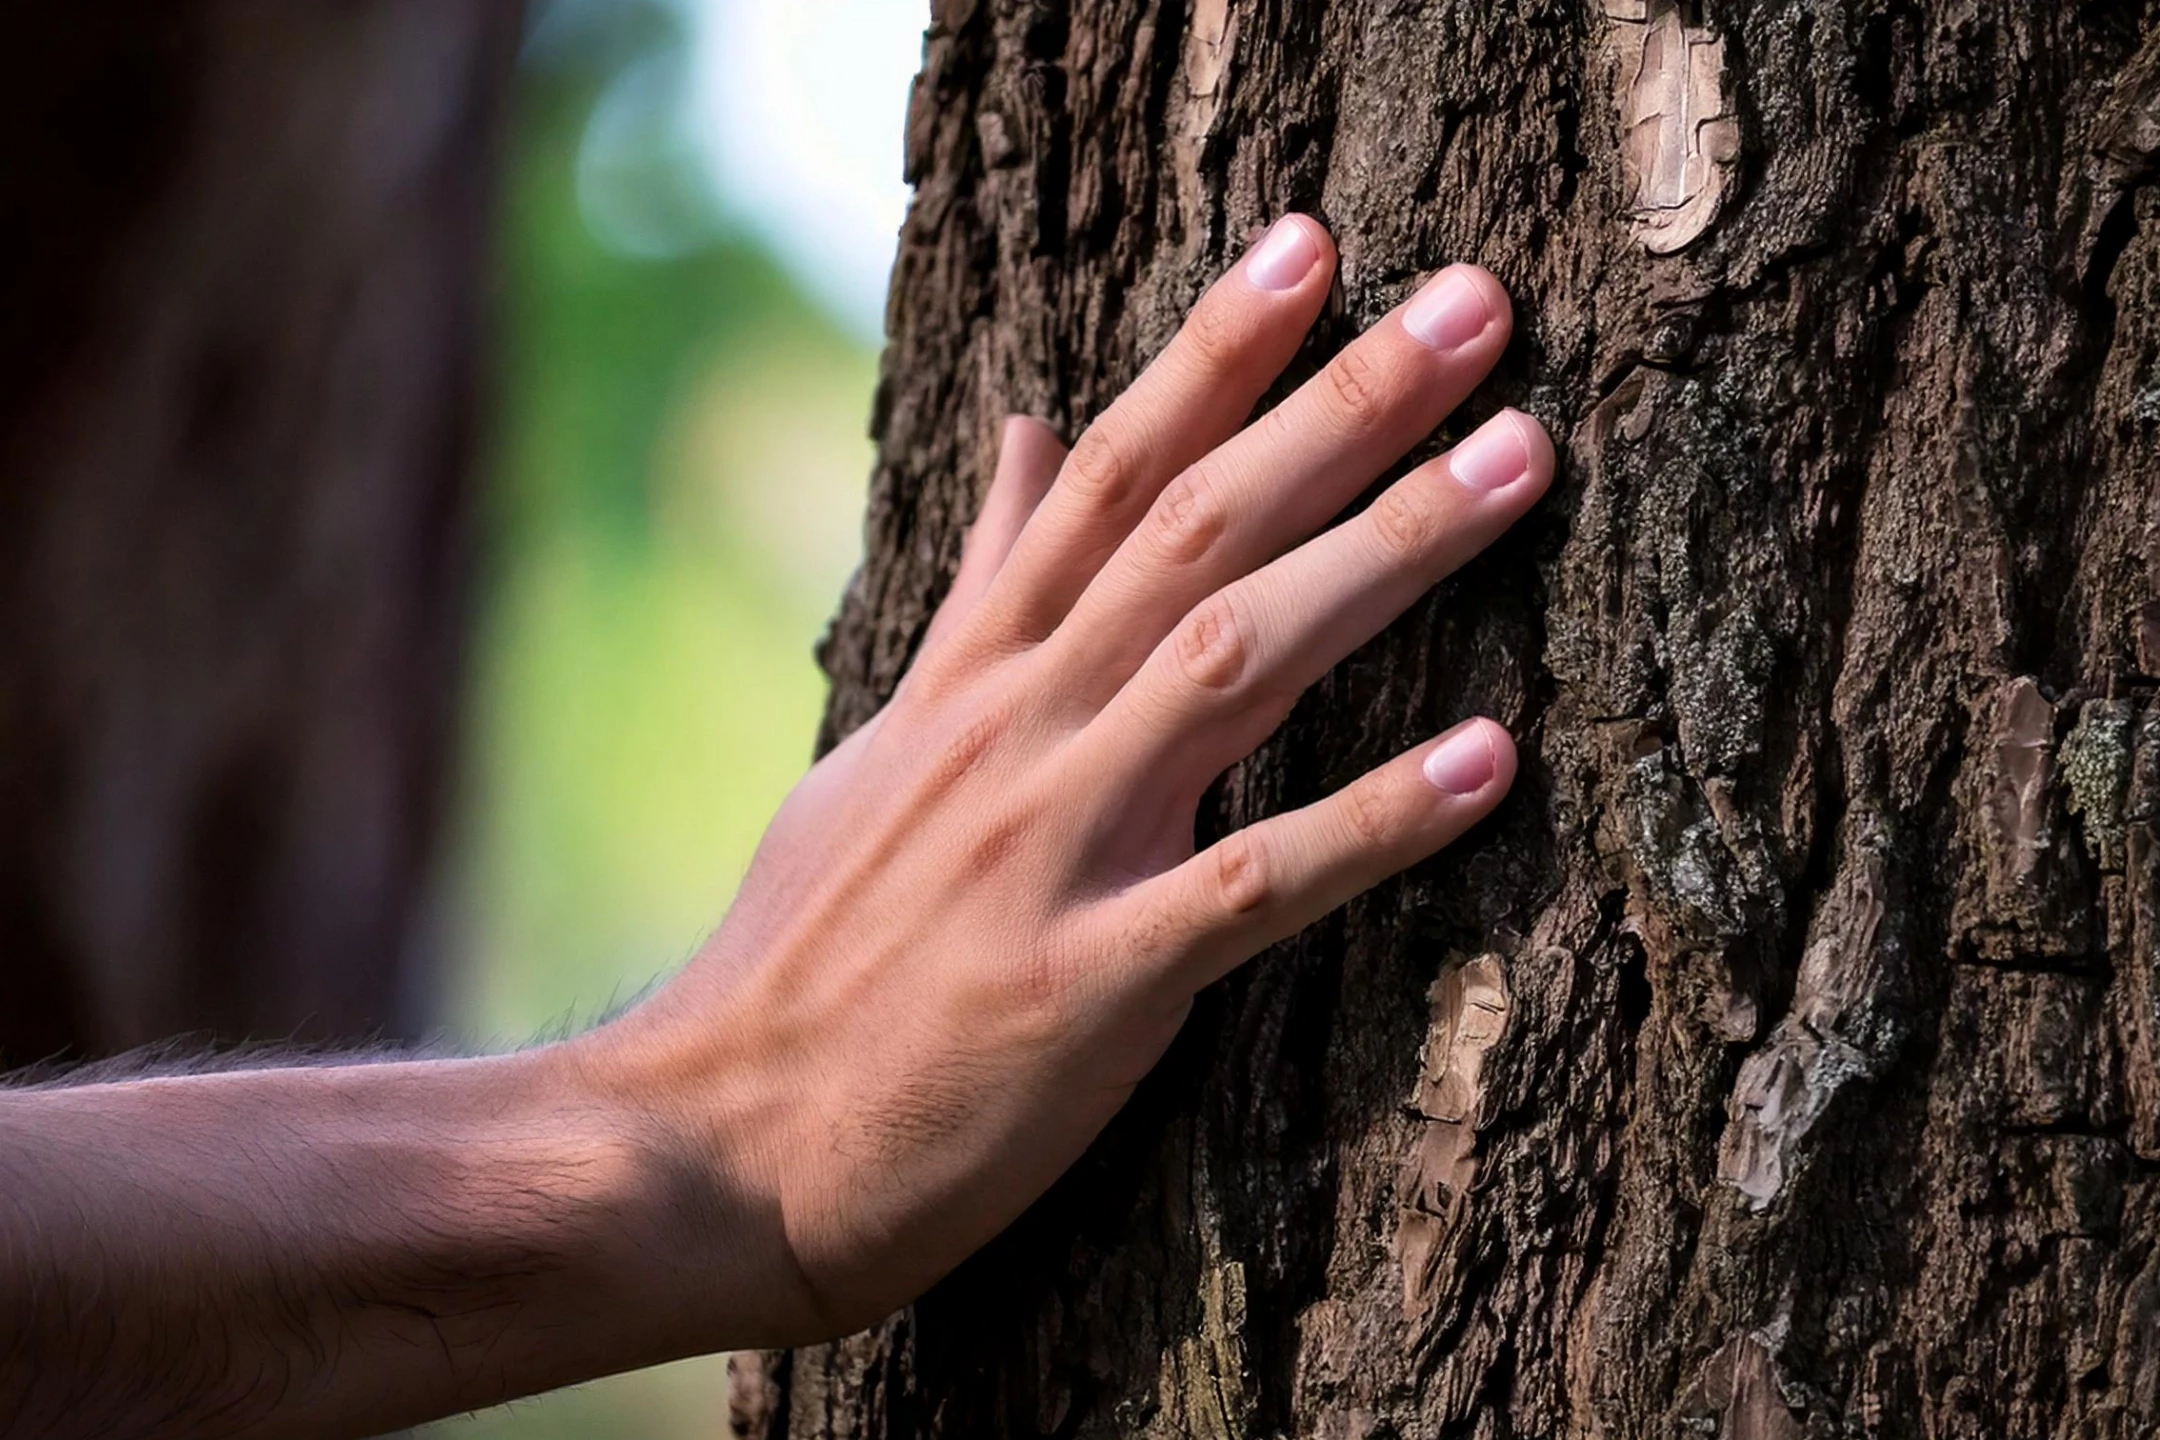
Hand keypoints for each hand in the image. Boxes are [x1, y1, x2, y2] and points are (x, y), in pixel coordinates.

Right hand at [585, 214, 1552, 1342]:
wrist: (719, 1142)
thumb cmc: (806, 952)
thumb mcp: (880, 739)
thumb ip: (975, 591)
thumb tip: (1020, 428)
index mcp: (974, 679)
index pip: (1101, 475)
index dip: (1210, 355)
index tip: (1312, 247)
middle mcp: (1019, 731)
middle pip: (1193, 528)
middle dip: (1338, 407)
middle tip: (1478, 303)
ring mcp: (1053, 848)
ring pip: (1231, 661)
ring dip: (1382, 555)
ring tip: (1518, 460)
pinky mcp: (1091, 983)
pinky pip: (1253, 885)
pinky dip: (1371, 817)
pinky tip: (1491, 758)